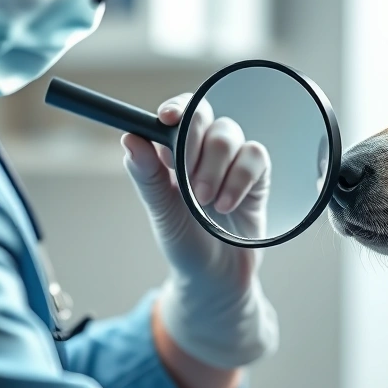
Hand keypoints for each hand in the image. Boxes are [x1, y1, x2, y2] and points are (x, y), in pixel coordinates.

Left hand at [122, 94, 277, 369]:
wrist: (217, 280)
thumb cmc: (185, 244)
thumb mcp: (161, 212)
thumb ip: (147, 176)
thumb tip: (129, 139)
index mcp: (175, 153)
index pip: (178, 113)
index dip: (176, 108)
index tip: (167, 119)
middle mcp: (204, 152)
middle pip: (205, 115)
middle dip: (193, 141)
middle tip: (185, 175)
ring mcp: (233, 163)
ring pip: (229, 134)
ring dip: (214, 167)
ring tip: (204, 201)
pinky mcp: (258, 178)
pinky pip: (255, 157)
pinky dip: (239, 180)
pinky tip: (226, 206)